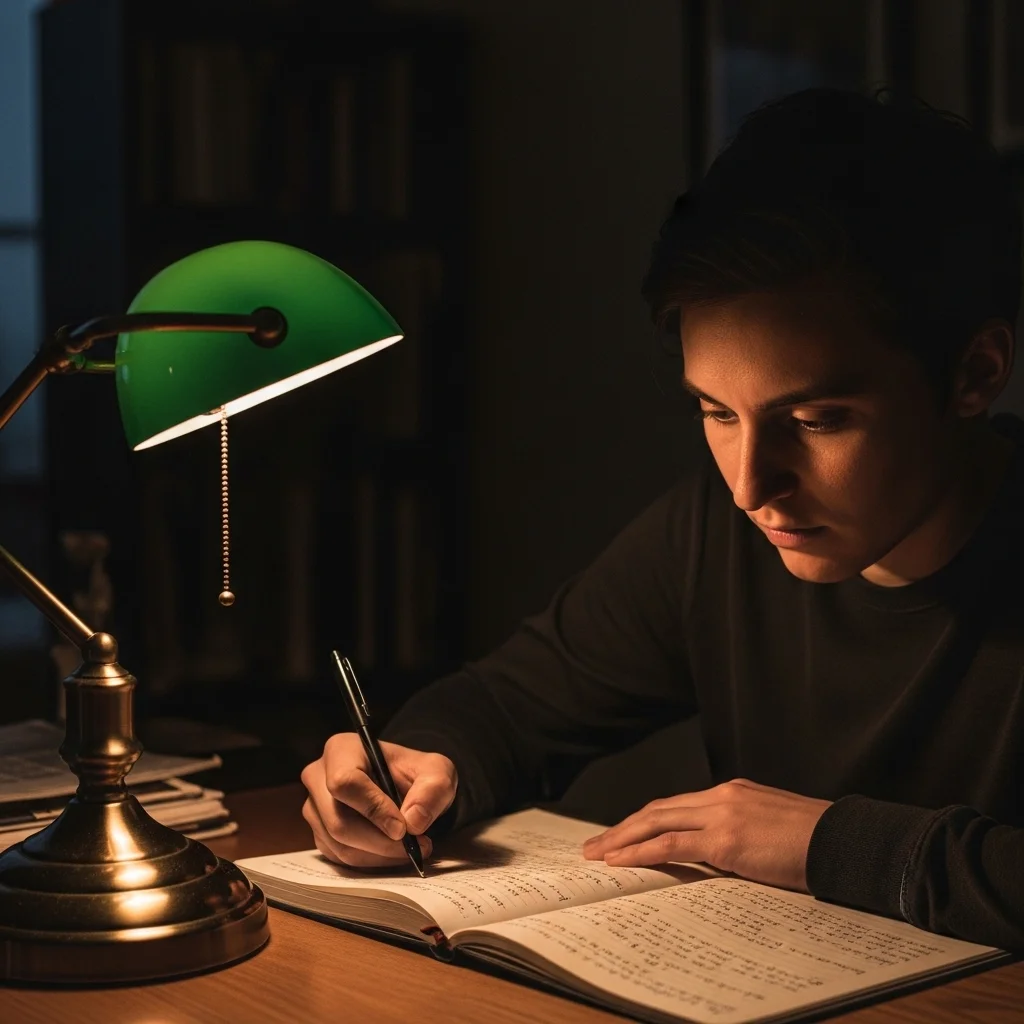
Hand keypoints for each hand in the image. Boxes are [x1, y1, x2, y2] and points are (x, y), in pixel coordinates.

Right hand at [300, 733, 457, 868]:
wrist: (406, 787)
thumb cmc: (415, 774)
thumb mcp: (437, 772)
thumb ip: (433, 790)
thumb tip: (413, 821)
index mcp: (342, 749)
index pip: (346, 782)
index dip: (373, 809)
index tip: (402, 828)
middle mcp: (318, 777)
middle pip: (338, 821)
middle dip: (380, 841)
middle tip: (416, 846)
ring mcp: (315, 807)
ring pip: (339, 844)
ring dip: (379, 855)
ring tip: (412, 848)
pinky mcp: (319, 833)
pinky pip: (339, 858)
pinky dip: (371, 862)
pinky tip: (393, 852)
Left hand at [582, 778, 830, 891]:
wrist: (845, 841)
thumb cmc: (817, 840)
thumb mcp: (771, 826)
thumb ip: (741, 832)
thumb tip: (719, 854)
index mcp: (733, 792)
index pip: (676, 804)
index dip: (645, 819)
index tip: (622, 833)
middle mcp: (722, 796)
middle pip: (658, 809)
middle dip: (623, 827)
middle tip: (594, 845)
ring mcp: (722, 815)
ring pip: (657, 822)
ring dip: (622, 839)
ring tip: (597, 854)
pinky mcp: (726, 840)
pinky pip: (672, 845)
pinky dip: (641, 851)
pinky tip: (622, 861)